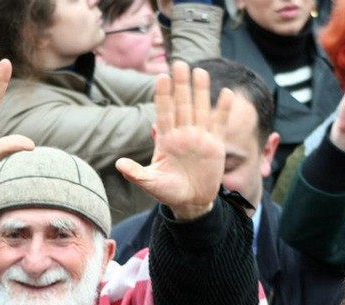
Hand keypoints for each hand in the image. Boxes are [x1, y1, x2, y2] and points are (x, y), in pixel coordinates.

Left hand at [116, 61, 231, 220]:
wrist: (191, 202)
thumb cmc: (168, 192)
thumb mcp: (151, 183)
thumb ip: (136, 173)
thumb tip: (119, 164)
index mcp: (166, 140)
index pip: (164, 113)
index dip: (163, 96)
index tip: (161, 77)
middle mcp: (183, 135)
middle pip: (182, 105)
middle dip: (181, 85)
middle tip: (179, 63)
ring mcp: (200, 138)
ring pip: (200, 109)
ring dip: (200, 91)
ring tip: (200, 71)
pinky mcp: (215, 146)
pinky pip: (219, 124)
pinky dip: (223, 110)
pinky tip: (225, 93)